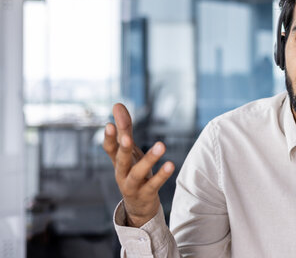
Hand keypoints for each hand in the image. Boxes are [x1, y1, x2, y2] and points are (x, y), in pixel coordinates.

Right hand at [103, 103, 174, 226]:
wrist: (137, 207)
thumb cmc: (132, 171)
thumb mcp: (129, 151)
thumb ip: (124, 128)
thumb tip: (117, 104)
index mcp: (118, 161)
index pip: (109, 148)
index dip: (109, 138)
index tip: (109, 125)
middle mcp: (122, 173)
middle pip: (120, 160)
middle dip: (123, 148)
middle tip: (126, 137)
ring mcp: (132, 185)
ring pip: (137, 173)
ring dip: (149, 159)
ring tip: (161, 145)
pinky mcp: (145, 195)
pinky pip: (153, 185)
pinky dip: (161, 175)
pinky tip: (170, 164)